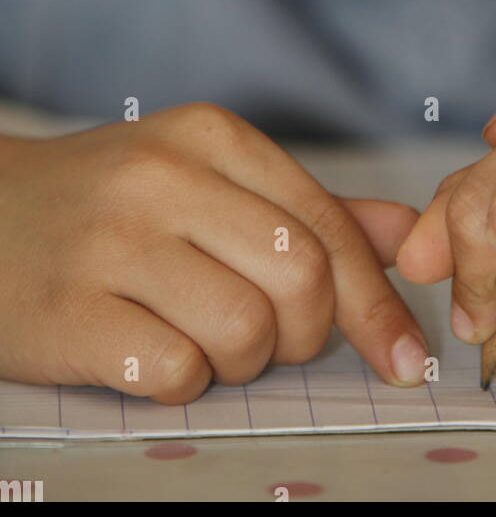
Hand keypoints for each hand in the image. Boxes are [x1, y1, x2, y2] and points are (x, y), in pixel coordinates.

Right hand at [0, 104, 427, 402]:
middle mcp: (163, 177)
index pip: (326, 224)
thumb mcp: (208, 177)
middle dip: (305, 333)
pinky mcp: (69, 311)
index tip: (405, 355)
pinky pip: (173, 370)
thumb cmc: (113, 204)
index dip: (375, 302)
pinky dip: (183, 381)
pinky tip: (155, 353)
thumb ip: (309, 207)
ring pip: (244, 329)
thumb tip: (405, 233)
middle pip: (300, 276)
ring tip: (205, 341)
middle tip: (273, 339)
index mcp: (211, 136)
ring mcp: (111, 242)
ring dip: (242, 362)